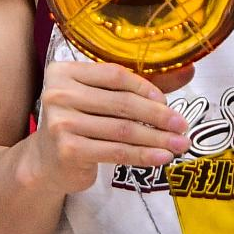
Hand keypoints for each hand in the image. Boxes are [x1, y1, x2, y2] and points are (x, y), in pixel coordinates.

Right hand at [23, 59, 192, 194]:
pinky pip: (116, 152)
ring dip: (156, 138)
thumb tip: (187, 71)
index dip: (145, 87)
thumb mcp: (101, 98)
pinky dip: (143, 155)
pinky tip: (162, 157)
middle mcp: (59, 93)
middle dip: (158, 115)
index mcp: (66, 71)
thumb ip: (136, 85)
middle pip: (121, 103)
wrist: (46, 162)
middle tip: (183, 125)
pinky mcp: (68, 150)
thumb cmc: (80, 122)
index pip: (114, 75)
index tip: (168, 101)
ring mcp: (61, 123)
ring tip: (179, 144)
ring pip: (122, 129)